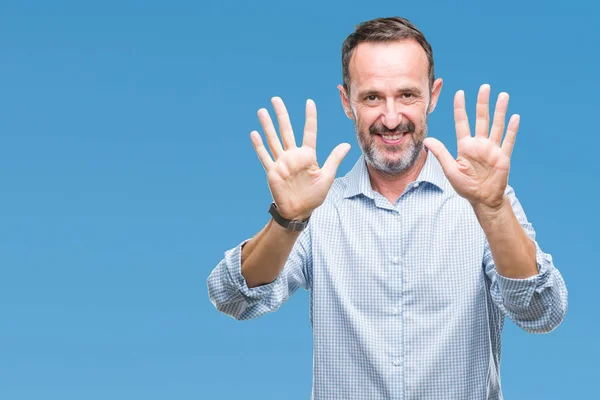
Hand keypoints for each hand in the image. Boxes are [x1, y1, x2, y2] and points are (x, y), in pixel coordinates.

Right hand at [250, 97, 350, 219]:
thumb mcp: (327, 177)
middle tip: (276, 99)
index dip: (310, 117)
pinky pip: (264, 156)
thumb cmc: (314, 196)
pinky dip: (259, 146)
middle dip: (282, 115)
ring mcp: (282, 162)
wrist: (299, 211)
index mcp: (307, 155)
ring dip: (267, 125)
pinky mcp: (272, 171)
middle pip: (286, 130)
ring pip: (273, 139)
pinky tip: (254, 134)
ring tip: (262, 111)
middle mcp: (293, 156)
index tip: (309, 102)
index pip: (309, 132)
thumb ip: (334, 159)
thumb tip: (346, 145)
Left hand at [423, 84, 519, 209]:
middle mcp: (479, 144)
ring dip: (500, 111)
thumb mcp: (451, 170)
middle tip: (484, 87)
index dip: (461, 108)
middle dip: (482, 103)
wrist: (482, 199)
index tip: (460, 93)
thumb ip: (441, 154)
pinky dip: (511, 129)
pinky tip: (514, 117)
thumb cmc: (465, 186)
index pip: (462, 122)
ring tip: (503, 95)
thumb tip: (427, 140)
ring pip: (497, 125)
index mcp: (465, 146)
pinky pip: (508, 141)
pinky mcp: (503, 157)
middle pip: (481, 119)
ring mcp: (492, 149)